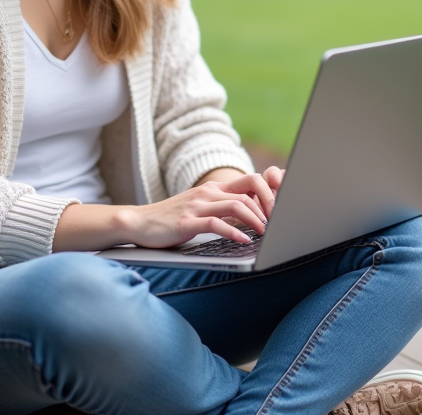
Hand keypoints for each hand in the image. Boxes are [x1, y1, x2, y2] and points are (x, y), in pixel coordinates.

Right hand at [124, 166, 284, 247]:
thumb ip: (224, 209)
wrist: (139, 223)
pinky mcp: (186, 222)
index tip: (282, 211)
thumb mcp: (202, 209)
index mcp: (214, 189)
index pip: (252, 181)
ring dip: (256, 220)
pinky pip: (215, 224)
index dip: (271, 194)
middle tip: (280, 224)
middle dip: (270, 207)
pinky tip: (243, 241)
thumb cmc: (172, 219)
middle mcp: (208, 193)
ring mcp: (197, 206)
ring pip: (236, 205)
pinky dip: (234, 232)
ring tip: (266, 233)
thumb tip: (254, 218)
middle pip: (250, 191)